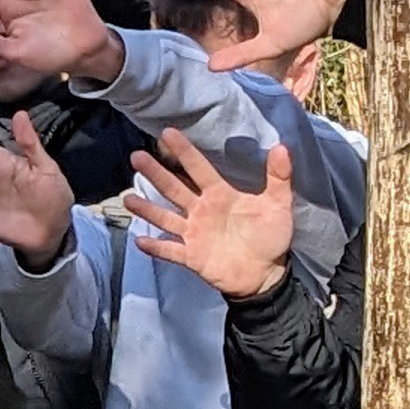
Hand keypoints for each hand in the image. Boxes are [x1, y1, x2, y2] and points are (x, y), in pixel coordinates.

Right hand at [124, 132, 296, 304]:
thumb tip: (281, 147)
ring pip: (165, 217)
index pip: (198, 169)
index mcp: (220, 195)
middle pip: (174, 189)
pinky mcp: (191, 256)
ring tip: (128, 198)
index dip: (184, 151)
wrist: (266, 274)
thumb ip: (279, 177)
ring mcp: (193, 234)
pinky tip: (140, 240)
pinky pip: (170, 251)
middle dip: (156, 173)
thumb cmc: (271, 236)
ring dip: (147, 209)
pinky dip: (156, 247)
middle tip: (137, 157)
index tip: (167, 133)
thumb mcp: (279, 205)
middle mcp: (201, 210)